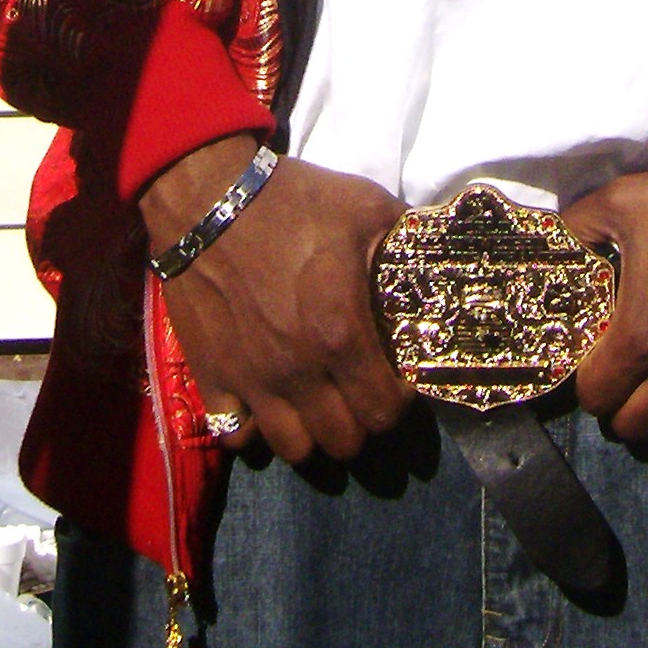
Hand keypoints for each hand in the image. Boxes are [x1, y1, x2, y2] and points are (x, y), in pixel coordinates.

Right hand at [140, 135, 411, 465]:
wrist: (209, 198)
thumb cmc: (293, 202)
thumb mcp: (366, 207)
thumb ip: (406, 240)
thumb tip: (438, 258)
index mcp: (341, 332)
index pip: (385, 410)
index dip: (400, 399)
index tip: (399, 376)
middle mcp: (298, 370)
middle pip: (344, 441)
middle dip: (362, 419)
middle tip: (362, 388)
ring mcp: (251, 380)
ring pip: (295, 449)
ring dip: (314, 431)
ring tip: (320, 400)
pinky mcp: (213, 377)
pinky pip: (236, 435)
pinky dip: (255, 428)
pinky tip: (268, 400)